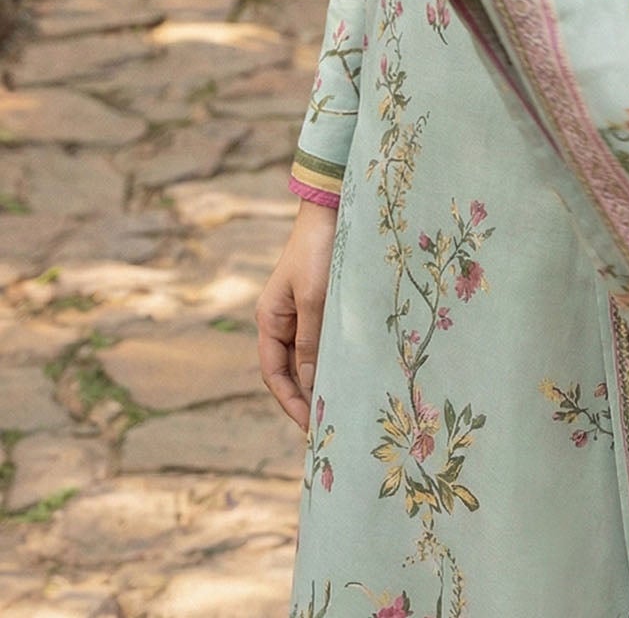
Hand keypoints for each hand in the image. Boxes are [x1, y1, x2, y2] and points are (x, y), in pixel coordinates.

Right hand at [257, 199, 338, 428]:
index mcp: (269, 318)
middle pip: (290, 369)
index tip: (310, 427)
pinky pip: (323, 340)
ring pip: (308, 356)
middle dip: (306, 397)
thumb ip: (310, 342)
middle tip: (331, 424)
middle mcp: (282, 319)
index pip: (274, 373)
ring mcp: (302, 311)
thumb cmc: (320, 250)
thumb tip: (308, 384)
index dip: (289, 402)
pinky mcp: (321, 303)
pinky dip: (332, 358)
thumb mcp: (314, 298)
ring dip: (321, 379)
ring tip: (343, 405)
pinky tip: (350, 372)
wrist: (333, 208)